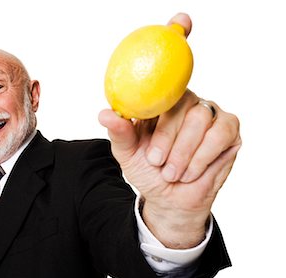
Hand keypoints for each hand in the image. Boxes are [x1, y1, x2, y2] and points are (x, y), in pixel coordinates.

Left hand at [98, 13, 241, 248]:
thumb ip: (120, 131)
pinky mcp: (230, 129)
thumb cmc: (147, 170)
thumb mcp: (127, 152)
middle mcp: (187, 100)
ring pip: (200, 118)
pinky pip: (220, 134)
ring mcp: (210, 113)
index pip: (171, 62)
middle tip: (155, 160)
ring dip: (182, 151)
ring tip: (170, 171)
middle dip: (166, 136)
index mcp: (161, 99)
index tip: (180, 20)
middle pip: (182, 99)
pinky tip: (190, 171)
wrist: (169, 198)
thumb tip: (106, 111)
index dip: (177, 35)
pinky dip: (201, 157)